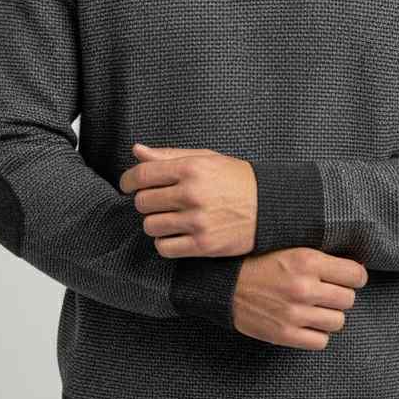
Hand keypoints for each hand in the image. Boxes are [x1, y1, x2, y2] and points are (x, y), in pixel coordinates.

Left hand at [119, 142, 257, 257]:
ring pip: (150, 226)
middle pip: (142, 202)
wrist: (271, 206)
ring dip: (156, 223)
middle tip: (159, 202)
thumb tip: (136, 151)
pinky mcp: (203, 245)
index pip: (142, 175)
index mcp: (191, 168)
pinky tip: (176, 234)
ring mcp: (197, 221)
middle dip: (146, 202)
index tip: (128, 186)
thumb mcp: (205, 159)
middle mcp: (192, 194)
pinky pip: (164, 247)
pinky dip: (165, 242)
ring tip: (170, 218)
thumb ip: (168, 155)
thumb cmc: (235, 179)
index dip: (128, 181)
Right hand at [233, 248, 368, 349]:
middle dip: (340, 295)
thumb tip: (357, 266)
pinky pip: (320, 341)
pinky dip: (316, 334)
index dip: (354, 277)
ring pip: (338, 322)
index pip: (356, 275)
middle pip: (349, 299)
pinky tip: (305, 323)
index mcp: (307, 261)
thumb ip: (322, 258)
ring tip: (314, 308)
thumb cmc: (260, 263)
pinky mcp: (284, 334)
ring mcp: (294, 313)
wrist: (225, 284)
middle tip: (326, 292)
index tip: (347, 278)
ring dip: (329, 315)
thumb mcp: (291, 249)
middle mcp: (304, 287)